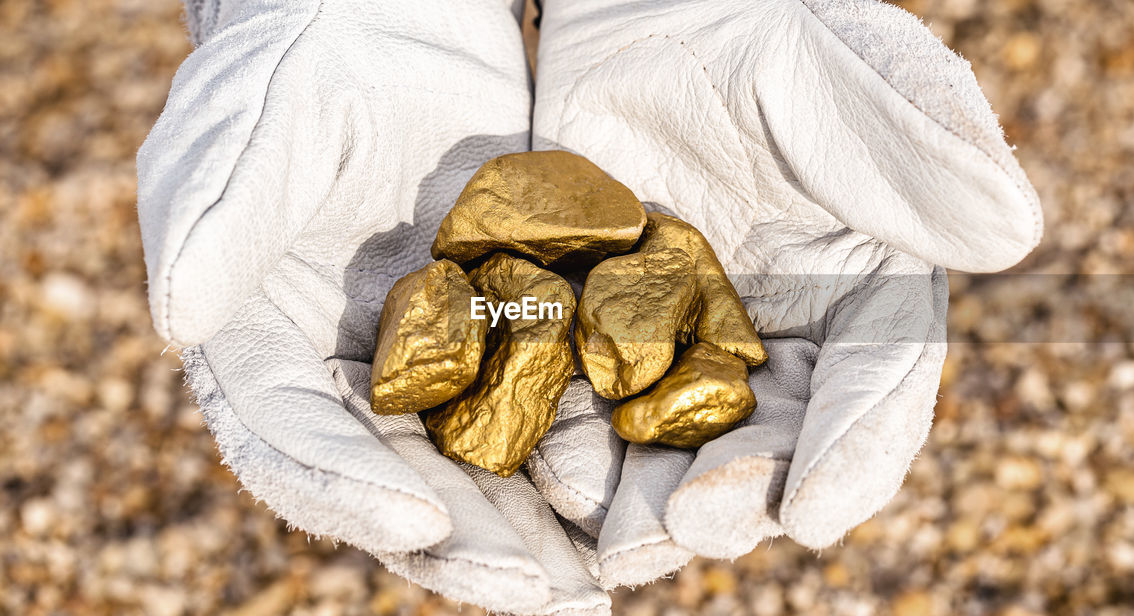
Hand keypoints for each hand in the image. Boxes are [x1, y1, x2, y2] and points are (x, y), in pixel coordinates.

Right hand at [137, 1, 606, 612]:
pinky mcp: (512, 329)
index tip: (422, 521)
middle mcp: (352, 375)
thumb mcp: (257, 127)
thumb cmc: (304, 57)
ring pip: (485, 468)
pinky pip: (552, 405)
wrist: (394, 12)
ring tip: (602, 584)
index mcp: (267, 347)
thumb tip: (173, 319)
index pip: (294, 442)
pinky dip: (593, 452)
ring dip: (541, 531)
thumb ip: (217, 216)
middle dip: (472, 547)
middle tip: (546, 598)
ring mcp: (436, 361)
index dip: (348, 489)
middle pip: (401, 485)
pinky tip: (645, 488)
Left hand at [525, 0, 1041, 586]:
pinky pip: (592, 405)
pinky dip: (576, 440)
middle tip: (698, 526)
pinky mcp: (605, 338)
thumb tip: (1013, 235)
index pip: (878, 386)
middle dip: (743, 491)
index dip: (853, 452)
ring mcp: (690, 347)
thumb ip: (919, 148)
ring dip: (653, 495)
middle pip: (777, 439)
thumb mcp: (836, 73)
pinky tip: (549, 466)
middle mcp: (786, 340)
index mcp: (867, 294)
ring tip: (622, 534)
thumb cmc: (757, 26)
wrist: (636, 11)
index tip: (819, 511)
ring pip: (681, 443)